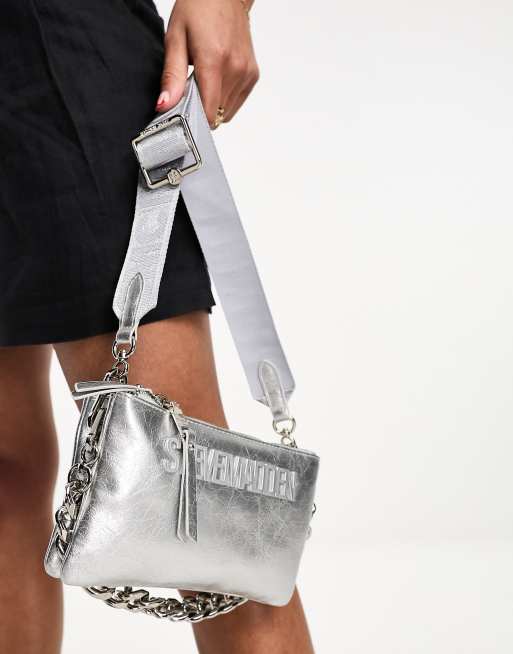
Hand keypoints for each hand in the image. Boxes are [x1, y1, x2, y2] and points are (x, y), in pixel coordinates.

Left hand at [156, 0, 258, 125]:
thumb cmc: (198, 9)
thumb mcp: (175, 39)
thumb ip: (172, 77)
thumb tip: (165, 105)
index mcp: (214, 61)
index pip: (208, 113)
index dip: (193, 119)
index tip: (183, 112)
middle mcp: (235, 69)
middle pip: (216, 114)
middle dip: (201, 109)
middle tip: (191, 88)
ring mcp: (247, 73)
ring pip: (226, 111)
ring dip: (213, 104)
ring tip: (205, 80)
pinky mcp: (253, 75)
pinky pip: (235, 102)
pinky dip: (224, 98)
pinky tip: (217, 78)